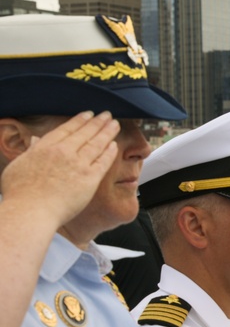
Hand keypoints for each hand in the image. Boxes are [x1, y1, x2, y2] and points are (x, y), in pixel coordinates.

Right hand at [2, 111, 119, 226]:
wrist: (31, 211)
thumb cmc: (20, 194)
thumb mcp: (18, 166)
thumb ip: (30, 152)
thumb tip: (35, 140)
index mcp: (45, 147)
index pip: (66, 129)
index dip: (79, 120)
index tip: (88, 114)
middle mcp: (63, 152)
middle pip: (85, 133)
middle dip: (97, 122)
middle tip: (107, 115)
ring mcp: (78, 164)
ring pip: (96, 143)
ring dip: (107, 132)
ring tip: (114, 124)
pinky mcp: (89, 179)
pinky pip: (103, 161)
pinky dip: (109, 152)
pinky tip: (114, 145)